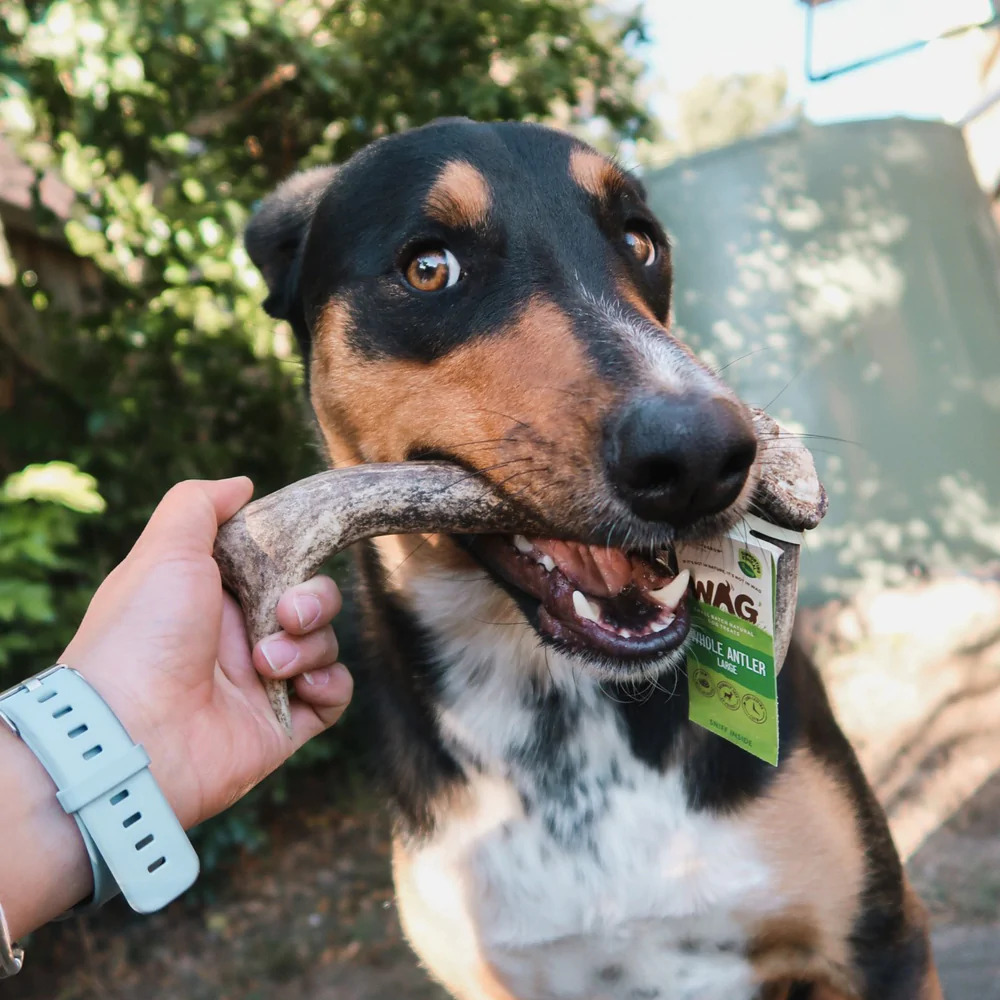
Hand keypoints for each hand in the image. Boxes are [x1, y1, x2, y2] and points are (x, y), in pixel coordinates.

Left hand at [60, 477, 352, 829]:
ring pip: (324, 644)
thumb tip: (243, 485)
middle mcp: (238, 635)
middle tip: (287, 613)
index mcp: (212, 595)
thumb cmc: (140, 635)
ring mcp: (261, 681)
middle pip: (311, 599)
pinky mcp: (281, 724)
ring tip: (267, 664)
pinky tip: (301, 685)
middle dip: (314, 599)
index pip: (276, 563)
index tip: (298, 551)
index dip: (294, 555)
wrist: (131, 735)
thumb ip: (199, 504)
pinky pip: (333, 693)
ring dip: (309, 646)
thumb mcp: (164, 549)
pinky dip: (328, 683)